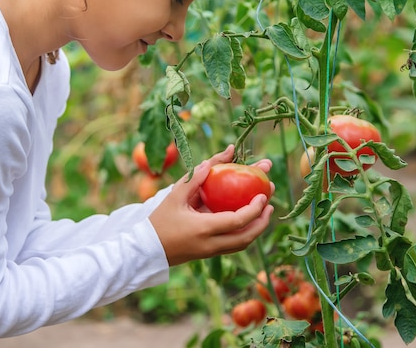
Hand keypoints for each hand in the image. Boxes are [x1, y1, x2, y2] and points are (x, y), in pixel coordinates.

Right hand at [149, 145, 273, 265]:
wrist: (146, 250)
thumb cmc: (159, 220)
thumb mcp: (174, 196)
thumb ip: (194, 179)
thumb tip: (213, 162)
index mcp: (203, 228)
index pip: (237, 221)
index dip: (254, 210)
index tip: (262, 196)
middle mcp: (210, 244)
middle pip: (246, 238)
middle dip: (262, 221)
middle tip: (270, 202)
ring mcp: (211, 252)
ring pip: (242, 244)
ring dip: (256, 228)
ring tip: (264, 210)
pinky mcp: (209, 254)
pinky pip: (233, 245)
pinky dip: (245, 233)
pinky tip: (247, 218)